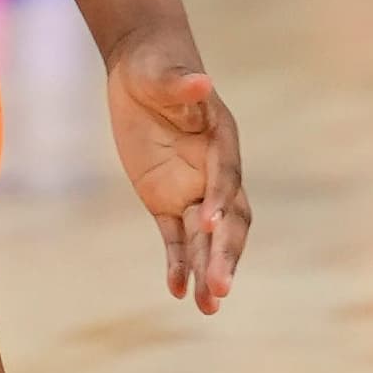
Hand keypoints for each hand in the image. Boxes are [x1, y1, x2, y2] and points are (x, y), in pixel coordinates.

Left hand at [104, 23, 248, 310]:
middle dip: (224, 253)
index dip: (221, 199)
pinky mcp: (166, 202)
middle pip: (229, 220)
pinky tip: (178, 292)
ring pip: (206, 239)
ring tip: (208, 307)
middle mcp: (213, 171)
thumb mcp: (161, 72)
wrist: (143, 71)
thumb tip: (201, 80)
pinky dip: (178, 264)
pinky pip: (176, 240)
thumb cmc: (157, 65)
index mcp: (220, 139)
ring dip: (208, 270)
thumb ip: (181, 84)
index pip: (225, 175)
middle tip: (220, 288)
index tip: (209, 223)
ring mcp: (191, 190)